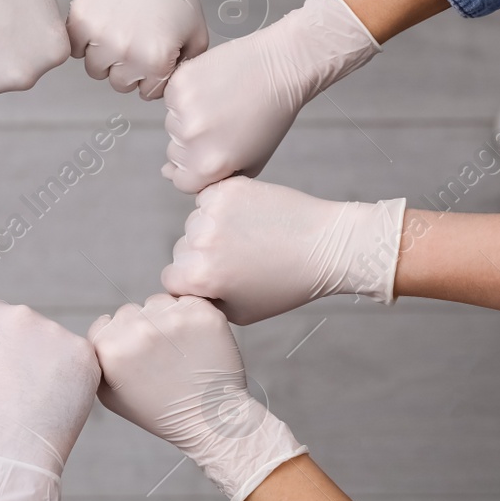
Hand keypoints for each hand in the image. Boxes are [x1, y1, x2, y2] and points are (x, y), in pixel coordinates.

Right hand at [0, 299, 100, 500]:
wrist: (11, 450)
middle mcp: (21, 313)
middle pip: (26, 325)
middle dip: (24, 348)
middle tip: (18, 386)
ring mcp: (55, 331)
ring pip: (54, 342)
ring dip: (49, 361)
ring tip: (37, 395)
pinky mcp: (83, 352)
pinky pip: (78, 359)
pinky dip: (71, 377)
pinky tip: (57, 397)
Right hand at [67, 0, 217, 99]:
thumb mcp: (197, 33)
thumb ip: (186, 67)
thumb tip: (167, 87)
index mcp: (156, 60)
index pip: (148, 92)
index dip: (154, 75)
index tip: (155, 55)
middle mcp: (126, 53)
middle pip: (120, 83)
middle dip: (130, 68)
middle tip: (137, 41)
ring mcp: (99, 37)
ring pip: (95, 70)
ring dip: (106, 57)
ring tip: (118, 32)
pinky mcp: (79, 21)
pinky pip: (75, 50)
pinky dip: (84, 42)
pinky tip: (101, 24)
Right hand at [88, 295, 304, 500]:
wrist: (208, 419)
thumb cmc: (158, 410)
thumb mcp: (110, 395)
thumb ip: (96, 359)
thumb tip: (101, 326)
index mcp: (110, 350)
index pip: (104, 323)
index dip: (119, 340)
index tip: (136, 359)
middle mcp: (138, 330)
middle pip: (130, 311)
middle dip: (141, 329)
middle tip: (159, 357)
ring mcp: (172, 319)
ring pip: (157, 302)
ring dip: (164, 319)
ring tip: (177, 350)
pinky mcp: (202, 314)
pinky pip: (186, 301)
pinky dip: (189, 316)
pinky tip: (194, 342)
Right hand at [161, 0, 378, 192]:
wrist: (281, 68)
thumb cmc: (270, 118)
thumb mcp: (250, 162)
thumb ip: (213, 178)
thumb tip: (166, 173)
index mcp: (208, 164)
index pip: (182, 180)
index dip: (198, 169)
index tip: (214, 151)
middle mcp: (191, 138)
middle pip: (175, 153)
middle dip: (194, 144)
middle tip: (223, 124)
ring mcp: (183, 108)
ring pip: (172, 125)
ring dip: (189, 118)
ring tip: (220, 104)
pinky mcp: (179, 82)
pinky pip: (172, 99)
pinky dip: (187, 95)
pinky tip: (213, 89)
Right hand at [161, 176, 405, 322]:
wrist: (327, 246)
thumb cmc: (287, 285)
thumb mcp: (240, 312)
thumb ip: (205, 302)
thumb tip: (183, 290)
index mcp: (201, 276)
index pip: (172, 277)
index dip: (194, 282)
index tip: (219, 279)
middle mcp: (202, 241)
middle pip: (182, 248)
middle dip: (202, 254)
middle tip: (240, 259)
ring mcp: (214, 211)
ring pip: (195, 221)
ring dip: (213, 228)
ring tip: (249, 238)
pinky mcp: (230, 188)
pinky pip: (210, 198)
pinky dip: (225, 206)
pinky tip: (251, 218)